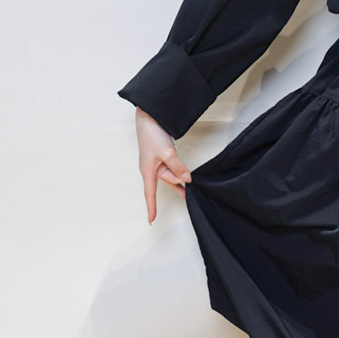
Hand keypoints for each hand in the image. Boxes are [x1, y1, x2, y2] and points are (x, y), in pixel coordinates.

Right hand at [135, 107, 191, 223]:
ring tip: (190, 175)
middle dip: (179, 180)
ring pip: (172, 173)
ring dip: (181, 172)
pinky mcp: (162, 155)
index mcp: (148, 171)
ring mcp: (157, 162)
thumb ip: (178, 167)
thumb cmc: (151, 134)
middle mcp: (151, 169)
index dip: (152, 208)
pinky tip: (184, 169)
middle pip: (168, 181)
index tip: (151, 220)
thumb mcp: (167, 153)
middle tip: (190, 185)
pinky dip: (179, 168)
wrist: (149, 116)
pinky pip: (172, 166)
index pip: (150, 194)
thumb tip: (186, 179)